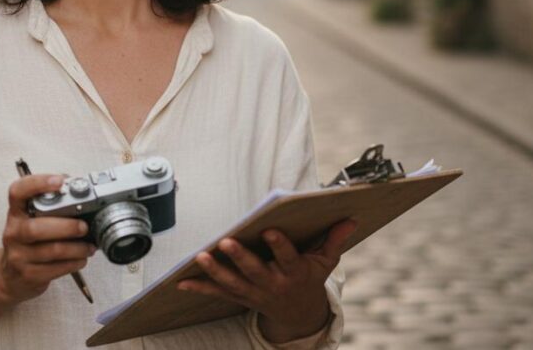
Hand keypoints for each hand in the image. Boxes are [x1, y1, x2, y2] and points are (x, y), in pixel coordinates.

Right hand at [0, 174, 96, 303]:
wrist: (10, 276)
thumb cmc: (28, 243)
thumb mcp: (31, 220)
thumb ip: (50, 205)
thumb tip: (79, 188)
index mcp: (16, 213)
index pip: (18, 192)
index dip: (38, 184)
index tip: (60, 181)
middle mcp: (14, 233)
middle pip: (35, 228)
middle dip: (66, 227)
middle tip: (84, 226)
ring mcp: (19, 256)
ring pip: (51, 251)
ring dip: (76, 248)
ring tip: (89, 246)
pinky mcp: (29, 275)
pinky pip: (56, 269)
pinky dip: (74, 262)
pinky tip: (81, 258)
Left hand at [176, 218, 357, 342]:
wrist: (299, 314)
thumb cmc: (310, 278)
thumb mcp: (326, 262)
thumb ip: (334, 240)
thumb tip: (350, 219)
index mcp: (295, 273)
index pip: (287, 258)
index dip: (279, 245)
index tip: (270, 230)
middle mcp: (273, 284)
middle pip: (255, 271)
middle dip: (240, 257)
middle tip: (226, 242)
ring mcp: (255, 293)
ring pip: (233, 282)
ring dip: (216, 271)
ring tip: (201, 257)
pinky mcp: (240, 297)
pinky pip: (218, 293)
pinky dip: (200, 287)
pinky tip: (182, 281)